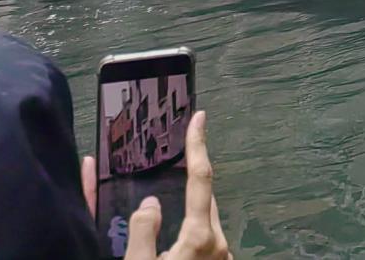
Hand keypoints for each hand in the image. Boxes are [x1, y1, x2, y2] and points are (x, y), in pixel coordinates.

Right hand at [123, 111, 231, 258]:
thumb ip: (142, 231)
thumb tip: (150, 203)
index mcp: (200, 238)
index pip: (201, 178)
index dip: (198, 144)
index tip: (199, 118)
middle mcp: (218, 246)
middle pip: (204, 203)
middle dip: (189, 186)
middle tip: (170, 175)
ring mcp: (222, 259)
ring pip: (205, 224)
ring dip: (189, 216)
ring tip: (166, 218)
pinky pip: (206, 244)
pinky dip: (191, 236)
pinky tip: (175, 246)